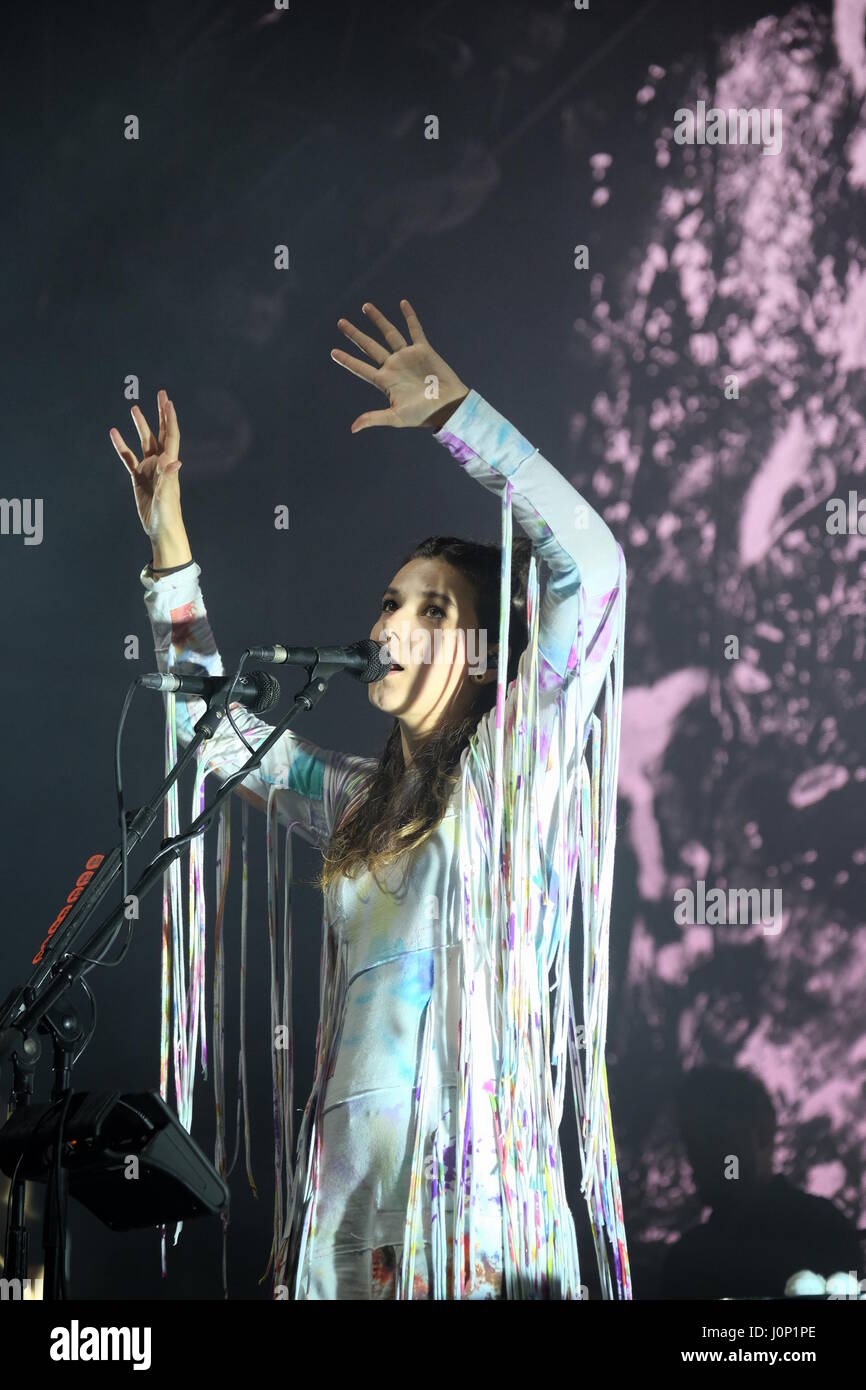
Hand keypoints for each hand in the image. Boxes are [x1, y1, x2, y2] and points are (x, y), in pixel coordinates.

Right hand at [110, 389, 183, 541]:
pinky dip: (121, 446)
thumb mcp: (167, 496)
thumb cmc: (168, 514)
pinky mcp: (138, 477)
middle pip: (160, 433)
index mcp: (169, 464)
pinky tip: (114, 433)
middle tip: (160, 394)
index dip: (170, 419)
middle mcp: (160, 463)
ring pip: (144, 442)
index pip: (171, 436)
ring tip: (134, 409)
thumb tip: (174, 462)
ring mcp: (148, 469)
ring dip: (140, 426)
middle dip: (160, 414)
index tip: (168, 402)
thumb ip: (168, 478)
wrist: (160, 529)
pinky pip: (128, 457)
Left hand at [330, 298, 468, 431]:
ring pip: (389, 334)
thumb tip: (353, 428)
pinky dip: (409, 316)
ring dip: (378, 320)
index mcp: (385, 381)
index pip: (361, 368)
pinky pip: (415, 330)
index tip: (333, 352)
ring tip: (365, 306)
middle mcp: (393, 366)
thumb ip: (374, 418)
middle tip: (340, 323)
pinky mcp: (423, 350)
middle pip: (369, 347)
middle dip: (355, 334)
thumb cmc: (423, 415)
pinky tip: (403, 303)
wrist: (448, 407)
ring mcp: (407, 356)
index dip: (347, 360)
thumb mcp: (396, 417)